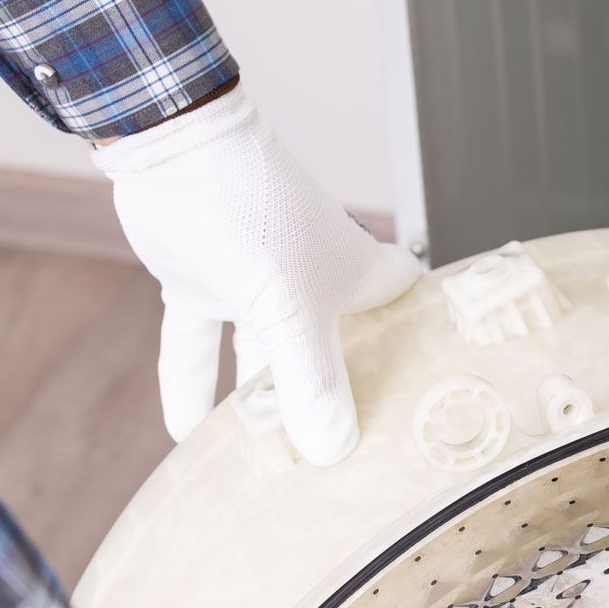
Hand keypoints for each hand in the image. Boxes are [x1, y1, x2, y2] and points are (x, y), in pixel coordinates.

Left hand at [93, 87, 422, 465]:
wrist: (173, 147)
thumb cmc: (256, 212)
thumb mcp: (291, 309)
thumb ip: (310, 382)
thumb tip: (332, 450)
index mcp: (356, 275)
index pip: (408, 310)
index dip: (424, 344)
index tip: (435, 389)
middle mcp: (314, 283)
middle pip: (337, 350)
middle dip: (341, 398)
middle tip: (348, 455)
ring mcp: (258, 284)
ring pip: (266, 355)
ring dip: (264, 402)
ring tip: (269, 460)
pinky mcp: (204, 284)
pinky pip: (199, 345)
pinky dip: (192, 386)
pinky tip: (184, 433)